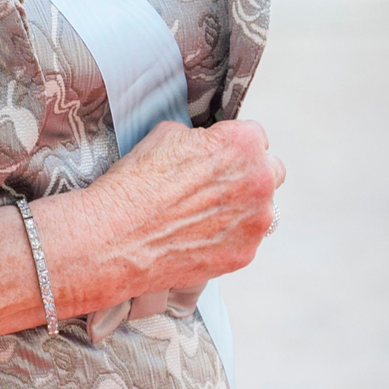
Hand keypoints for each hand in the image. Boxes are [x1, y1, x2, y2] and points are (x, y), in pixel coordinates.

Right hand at [76, 118, 284, 307]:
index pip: (255, 135)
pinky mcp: (244, 254)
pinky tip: (197, 234)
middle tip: (217, 182)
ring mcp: (255, 222)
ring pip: (260, 208)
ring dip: (240, 207)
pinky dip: (227, 236)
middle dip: (249, 173)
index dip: (231, 143)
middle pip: (270, 170)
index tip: (218, 152)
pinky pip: (244, 238)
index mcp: (242, 144)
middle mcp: (259, 182)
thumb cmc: (137, 183)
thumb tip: (204, 146)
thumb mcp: (165, 135)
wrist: (117, 237)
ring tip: (200, 213)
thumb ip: (200, 138)